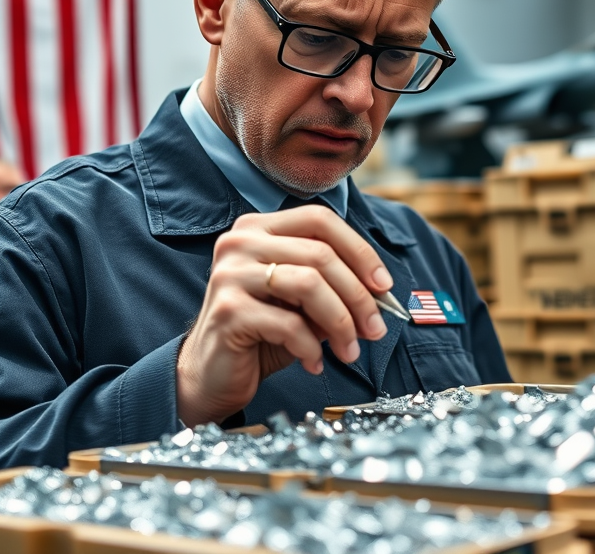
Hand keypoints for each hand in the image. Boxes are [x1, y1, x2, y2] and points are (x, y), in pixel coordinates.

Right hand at [176, 205, 391, 425]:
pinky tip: (315, 363)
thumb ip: (333, 288)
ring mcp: (230, 274)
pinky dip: (312, 347)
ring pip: (309, 284)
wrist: (211, 374)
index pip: (320, 220)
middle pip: (320, 254)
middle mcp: (240, 242)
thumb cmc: (261, 333)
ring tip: (349, 350)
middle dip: (358, 296)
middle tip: (376, 329)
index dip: (359, 250)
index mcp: (259, 228)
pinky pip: (289, 324)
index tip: (383, 285)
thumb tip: (380, 292)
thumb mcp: (302, 303)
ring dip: (341, 322)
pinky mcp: (228, 310)